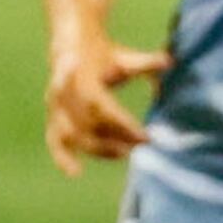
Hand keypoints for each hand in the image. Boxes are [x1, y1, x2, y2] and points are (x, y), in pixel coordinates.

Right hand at [46, 38, 168, 173]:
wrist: (74, 49)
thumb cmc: (106, 57)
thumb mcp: (125, 57)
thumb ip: (146, 62)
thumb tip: (169, 61)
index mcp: (81, 77)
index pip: (101, 107)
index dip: (122, 124)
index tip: (146, 137)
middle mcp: (63, 94)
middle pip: (89, 124)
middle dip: (115, 138)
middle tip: (141, 147)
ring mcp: (56, 109)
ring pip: (74, 135)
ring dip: (99, 149)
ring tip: (125, 155)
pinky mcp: (53, 120)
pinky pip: (54, 141)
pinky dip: (62, 158)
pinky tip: (75, 173)